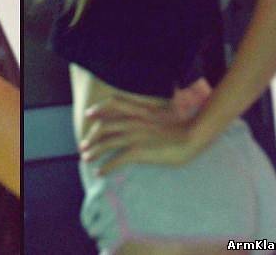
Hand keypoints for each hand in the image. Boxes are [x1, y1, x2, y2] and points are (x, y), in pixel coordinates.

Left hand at [79, 83, 211, 174]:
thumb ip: (146, 114)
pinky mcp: (138, 151)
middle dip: (91, 136)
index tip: (88, 114)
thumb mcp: (160, 113)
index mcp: (138, 110)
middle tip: (84, 145)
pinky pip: (116, 160)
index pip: (112, 103)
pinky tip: (100, 172)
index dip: (98, 108)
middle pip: (103, 126)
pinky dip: (105, 167)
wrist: (191, 135)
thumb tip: (139, 119)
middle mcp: (132, 121)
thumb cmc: (180, 126)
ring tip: (86, 158)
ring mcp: (134, 135)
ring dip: (94, 151)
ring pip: (106, 143)